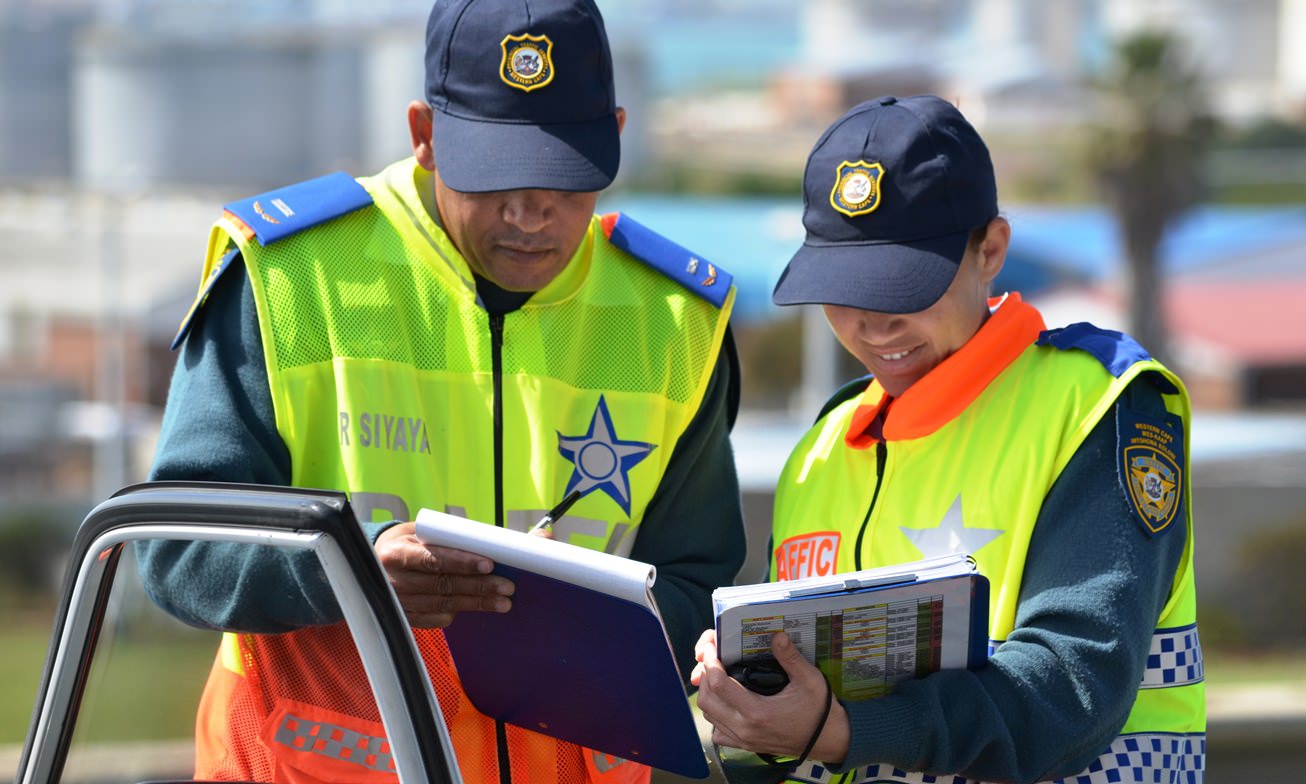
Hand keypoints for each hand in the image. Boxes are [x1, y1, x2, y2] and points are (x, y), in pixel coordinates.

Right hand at [374, 523, 514, 627]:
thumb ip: (447, 537)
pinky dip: (457, 613)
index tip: (489, 565)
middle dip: (479, 586)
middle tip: (506, 587)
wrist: (371, 565)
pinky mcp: (404, 617)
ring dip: (476, 603)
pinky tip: (477, 607)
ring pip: (444, 604)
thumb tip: (486, 544)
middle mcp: (393, 581)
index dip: (462, 563)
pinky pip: (436, 619)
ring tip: (502, 601)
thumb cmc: (404, 544)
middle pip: (443, 585)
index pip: (433, 560)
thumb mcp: (418, 532)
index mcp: (396, 554)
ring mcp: (398, 603)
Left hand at [694, 631, 849, 763]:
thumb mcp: (809, 680)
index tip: (710, 646)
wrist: (830, 740)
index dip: (709, 661)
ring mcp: (744, 740)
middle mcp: (745, 729)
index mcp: (757, 712)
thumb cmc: (820, 710)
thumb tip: (778, 636)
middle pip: (705, 700)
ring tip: (716, 673)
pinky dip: (715, 714)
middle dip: (703, 674)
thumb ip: (790, 657)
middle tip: (711, 656)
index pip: (717, 685)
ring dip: (707, 693)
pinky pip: (718, 732)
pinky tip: (726, 700)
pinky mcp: (746, 745)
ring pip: (709, 715)